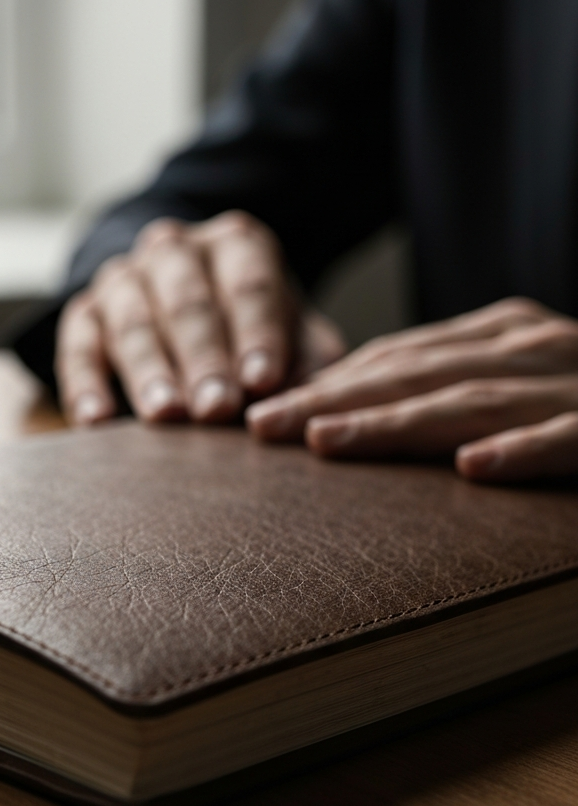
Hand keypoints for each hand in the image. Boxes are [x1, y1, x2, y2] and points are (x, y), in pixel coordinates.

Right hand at [54, 212, 345, 424]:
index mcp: (236, 245)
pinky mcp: (84, 314)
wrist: (181, 301)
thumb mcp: (289, 332)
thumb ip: (306, 361)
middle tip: (216, 409)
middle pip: (187, 302)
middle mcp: (174, 251)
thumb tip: (307, 403)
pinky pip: (78, 347)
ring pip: (132, 322)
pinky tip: (96, 421)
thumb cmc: (248, 326)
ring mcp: (123, 279)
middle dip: (203, 358)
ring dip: (149, 371)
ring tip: (165, 415)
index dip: (256, 334)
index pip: (248, 285)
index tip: (263, 383)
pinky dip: (85, 384)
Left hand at [245, 298, 577, 481]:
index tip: (258, 412)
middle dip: (331, 402)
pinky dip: (526, 450)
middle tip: (259, 428)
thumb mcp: (509, 383)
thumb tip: (344, 414)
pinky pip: (572, 437)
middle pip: (413, 376)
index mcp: (498, 336)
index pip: (393, 359)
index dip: (324, 385)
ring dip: (397, 424)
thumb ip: (443, 390)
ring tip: (329, 443)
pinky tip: (475, 469)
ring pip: (473, 401)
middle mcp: (531, 347)